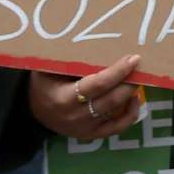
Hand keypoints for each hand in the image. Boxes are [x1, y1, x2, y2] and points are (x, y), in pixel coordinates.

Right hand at [29, 54, 145, 138]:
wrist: (32, 111)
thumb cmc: (42, 84)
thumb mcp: (46, 69)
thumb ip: (65, 59)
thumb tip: (89, 38)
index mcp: (64, 98)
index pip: (97, 85)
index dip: (118, 72)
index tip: (133, 58)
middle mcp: (76, 116)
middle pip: (111, 98)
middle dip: (129, 81)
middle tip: (141, 66)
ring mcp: (85, 128)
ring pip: (115, 110)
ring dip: (130, 93)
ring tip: (139, 77)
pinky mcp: (91, 135)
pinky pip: (116, 128)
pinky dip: (130, 114)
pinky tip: (134, 99)